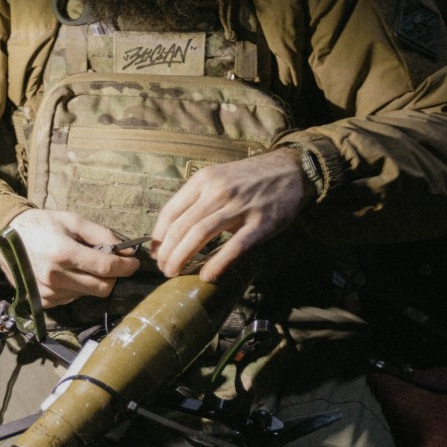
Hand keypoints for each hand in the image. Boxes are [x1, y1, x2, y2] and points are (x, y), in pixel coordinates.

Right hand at [0, 209, 139, 307]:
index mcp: (64, 253)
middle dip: (113, 276)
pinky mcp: (45, 302)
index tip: (134, 262)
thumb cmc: (43, 225)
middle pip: (102, 287)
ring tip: (83, 264)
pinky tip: (69, 273)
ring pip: (89, 294)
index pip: (106, 268)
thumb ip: (102, 235)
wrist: (7, 240)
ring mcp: (49, 293)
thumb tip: (127, 251)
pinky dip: (79, 287)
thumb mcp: (73, 221)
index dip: (126, 267)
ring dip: (94, 281)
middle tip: (113, 263)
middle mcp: (56, 277)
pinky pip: (74, 298)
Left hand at [150, 147, 310, 281]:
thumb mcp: (218, 177)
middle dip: (167, 252)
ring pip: (200, 235)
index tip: (155, 252)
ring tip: (173, 273)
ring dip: (182, 258)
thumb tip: (173, 229)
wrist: (291, 170)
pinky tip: (206, 276)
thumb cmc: (249, 178)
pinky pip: (234, 247)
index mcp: (204, 180)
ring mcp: (240, 207)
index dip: (158, 236)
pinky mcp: (261, 223)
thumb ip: (197, 199)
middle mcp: (218, 191)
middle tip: (162, 269)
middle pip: (182, 226)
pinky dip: (217, 263)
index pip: (170, 211)